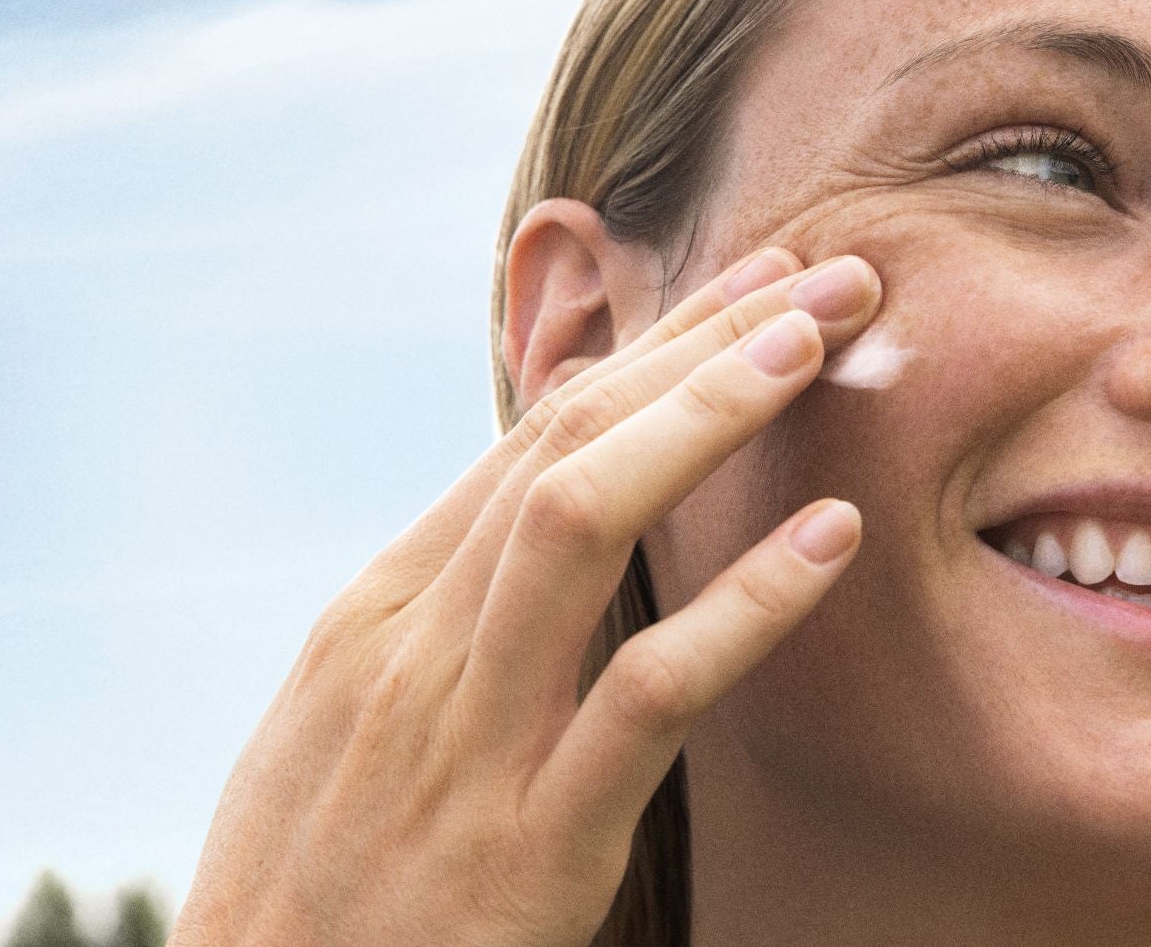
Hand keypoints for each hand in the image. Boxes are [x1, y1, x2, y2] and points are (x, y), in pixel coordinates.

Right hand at [170, 248, 880, 946]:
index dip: (657, 348)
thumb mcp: (357, 716)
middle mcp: (416, 643)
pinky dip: (743, 606)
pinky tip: (829, 539)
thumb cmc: (320, 878)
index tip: (754, 285)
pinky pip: (648, 695)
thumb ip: (452, 600)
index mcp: (380, 608)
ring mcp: (468, 735)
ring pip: (586, 525)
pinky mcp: (533, 840)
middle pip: (569, 445)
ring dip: (709, 420)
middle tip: (826, 273)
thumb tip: (548, 478)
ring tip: (817, 347)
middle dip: (701, 344)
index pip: (537, 435)